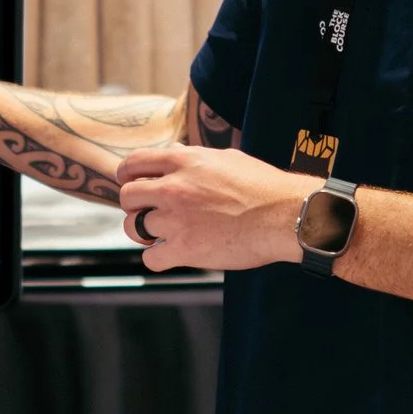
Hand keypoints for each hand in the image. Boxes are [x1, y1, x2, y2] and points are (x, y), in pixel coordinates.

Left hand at [115, 146, 315, 272]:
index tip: (128, 182)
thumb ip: (195, 158)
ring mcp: (176, 219)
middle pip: (127, 196)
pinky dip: (158, 259)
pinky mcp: (184, 249)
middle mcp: (174, 188)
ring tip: (163, 235)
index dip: (126, 174)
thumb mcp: (227, 158)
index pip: (134, 163)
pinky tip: (172, 255)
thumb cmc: (264, 187)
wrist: (285, 215)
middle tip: (147, 213)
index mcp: (184, 161)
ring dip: (145, 233)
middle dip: (134, 206)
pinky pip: (150, 259)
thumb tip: (175, 154)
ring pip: (134, 228)